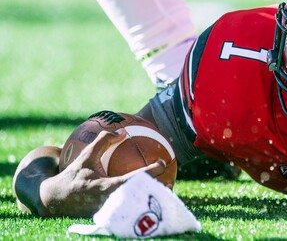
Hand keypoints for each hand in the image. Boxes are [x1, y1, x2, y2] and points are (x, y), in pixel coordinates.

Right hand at [40, 129, 165, 217]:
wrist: (54, 201)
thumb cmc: (73, 175)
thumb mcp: (85, 156)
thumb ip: (103, 142)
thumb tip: (122, 130)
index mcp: (105, 187)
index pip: (132, 179)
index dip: (148, 172)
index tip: (162, 163)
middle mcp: (110, 202)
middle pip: (139, 198)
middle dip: (155, 192)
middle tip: (170, 184)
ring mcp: (109, 212)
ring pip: (135, 207)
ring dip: (150, 200)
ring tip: (167, 193)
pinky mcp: (108, 217)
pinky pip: (128, 210)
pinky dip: (139, 204)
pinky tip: (150, 198)